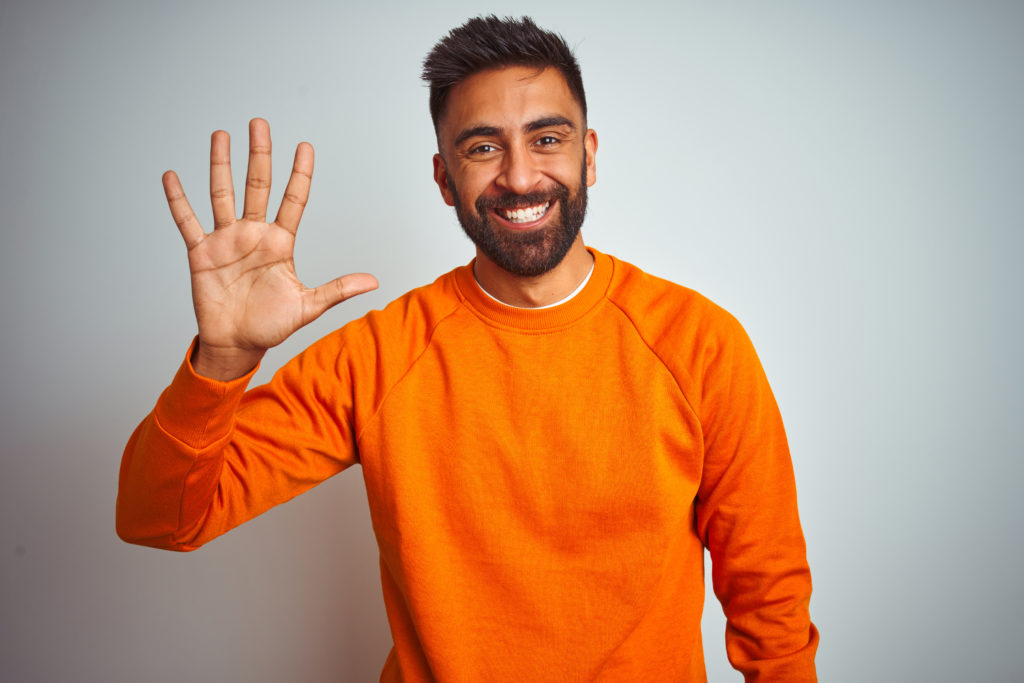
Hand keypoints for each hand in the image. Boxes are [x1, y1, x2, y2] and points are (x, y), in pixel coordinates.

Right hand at [162, 118, 377, 379]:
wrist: (237, 344)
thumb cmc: (271, 325)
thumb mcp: (308, 307)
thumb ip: (338, 290)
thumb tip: (374, 282)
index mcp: (280, 243)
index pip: (292, 200)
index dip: (299, 174)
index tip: (305, 147)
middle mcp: (254, 235)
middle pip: (257, 186)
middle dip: (259, 155)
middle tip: (260, 124)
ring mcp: (226, 241)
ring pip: (222, 195)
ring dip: (220, 165)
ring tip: (221, 135)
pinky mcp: (202, 253)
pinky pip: (187, 222)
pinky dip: (178, 200)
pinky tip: (172, 176)